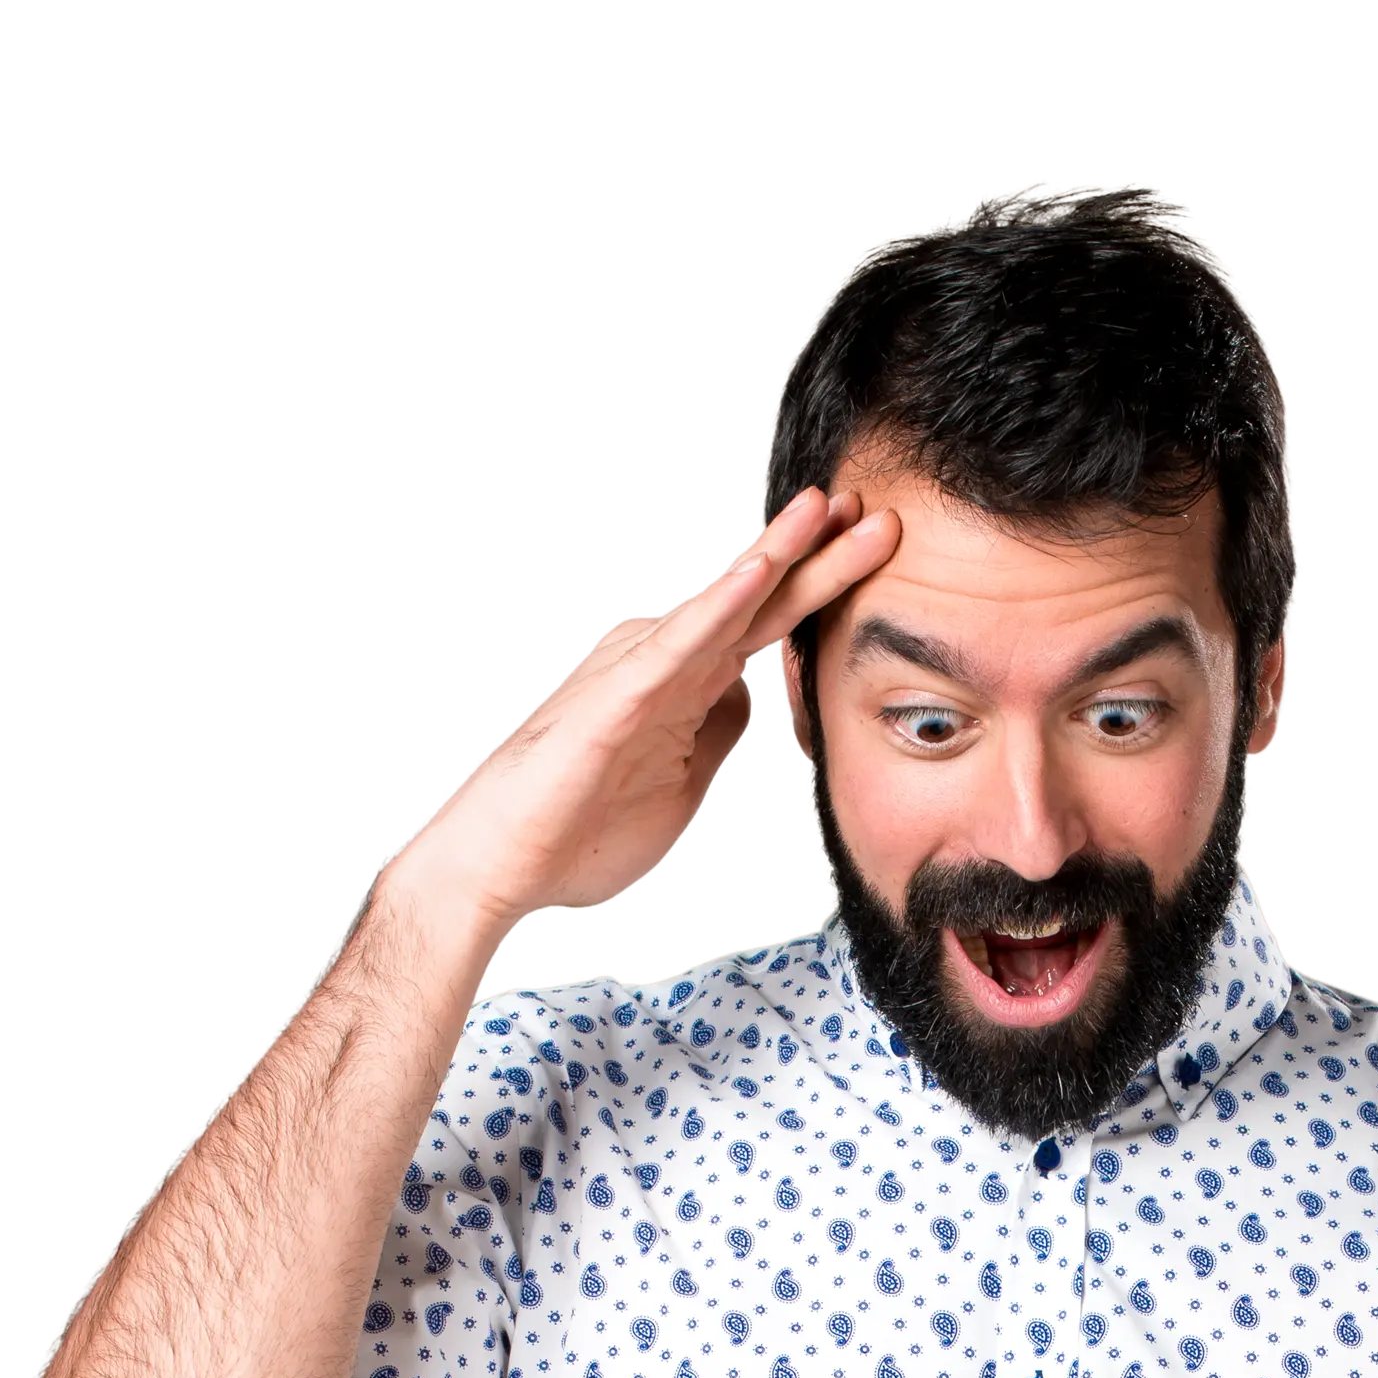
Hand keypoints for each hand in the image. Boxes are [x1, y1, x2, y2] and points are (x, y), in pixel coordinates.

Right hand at [383, 486, 899, 941]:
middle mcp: (664, 665)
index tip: (875, 556)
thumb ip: (714, 738)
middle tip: (880, 513)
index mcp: (684, 689)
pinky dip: (725, 601)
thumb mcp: (679, 786)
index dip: (822, 594)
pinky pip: (682, 640)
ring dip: (781, 555)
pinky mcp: (618, 694)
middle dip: (820, 558)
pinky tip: (766, 568)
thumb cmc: (575, 835)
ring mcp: (639, 672)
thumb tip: (748, 702)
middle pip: (760, 603)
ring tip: (833, 508)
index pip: (768, 631)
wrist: (497, 869)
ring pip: (726, 603)